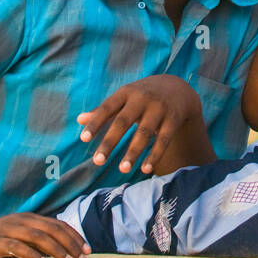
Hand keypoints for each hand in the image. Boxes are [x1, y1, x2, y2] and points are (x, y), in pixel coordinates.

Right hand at [0, 212, 89, 257]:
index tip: (88, 251)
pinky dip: (31, 254)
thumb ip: (36, 242)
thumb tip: (61, 254)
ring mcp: (8, 229)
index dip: (75, 236)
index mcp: (30, 218)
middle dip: (71, 244)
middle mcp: (22, 220)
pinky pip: (16, 246)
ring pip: (38, 236)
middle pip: (52, 229)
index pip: (58, 224)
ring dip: (56, 250)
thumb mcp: (18, 238)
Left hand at [77, 74, 202, 174]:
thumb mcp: (124, 98)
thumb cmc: (142, 96)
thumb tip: (79, 119)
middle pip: (123, 121)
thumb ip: (104, 110)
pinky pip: (164, 139)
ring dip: (133, 152)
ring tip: (122, 170)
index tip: (83, 139)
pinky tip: (146, 170)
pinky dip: (155, 155)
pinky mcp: (173, 118)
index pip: (107, 108)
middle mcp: (141, 98)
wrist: (178, 88)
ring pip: (144, 132)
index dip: (96, 123)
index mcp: (125, 93)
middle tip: (98, 161)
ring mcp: (159, 108)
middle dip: (110, 141)